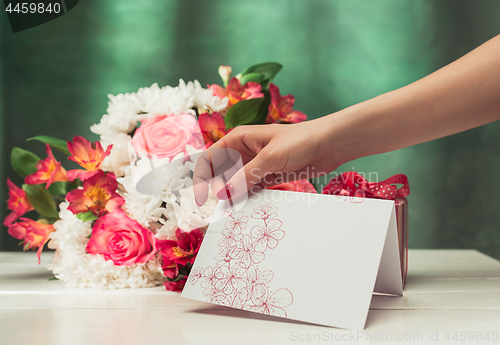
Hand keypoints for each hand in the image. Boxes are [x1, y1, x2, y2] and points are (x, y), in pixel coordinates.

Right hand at [193, 119, 338, 205]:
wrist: (328, 145)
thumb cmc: (300, 141)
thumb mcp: (269, 158)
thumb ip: (245, 176)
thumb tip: (222, 194)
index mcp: (238, 139)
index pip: (209, 159)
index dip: (201, 178)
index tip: (201, 198)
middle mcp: (243, 152)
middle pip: (219, 174)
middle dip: (217, 191)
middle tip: (221, 209)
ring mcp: (255, 165)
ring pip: (234, 184)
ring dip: (232, 197)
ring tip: (232, 211)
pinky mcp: (267, 177)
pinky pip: (250, 190)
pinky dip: (246, 199)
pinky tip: (246, 208)